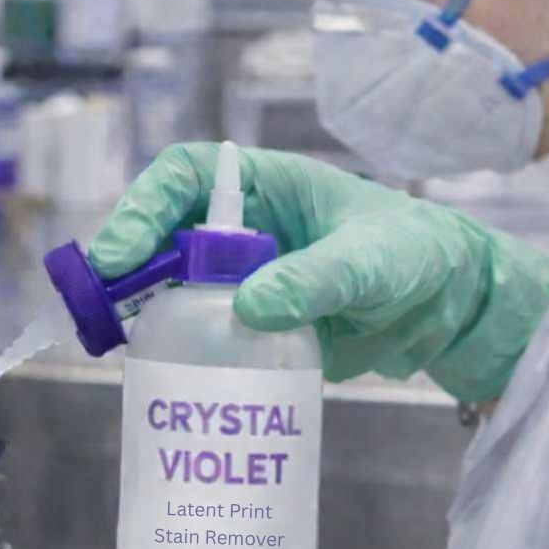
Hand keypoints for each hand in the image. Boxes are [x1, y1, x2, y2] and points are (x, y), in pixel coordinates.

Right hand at [89, 143, 548, 402]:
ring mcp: (242, 279)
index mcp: (264, 187)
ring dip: (140, 309)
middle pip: (162, 235)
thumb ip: (314, 279)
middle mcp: (241, 229)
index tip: (121, 254)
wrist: (449, 308)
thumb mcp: (370, 263)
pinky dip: (174, 347)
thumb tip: (246, 310)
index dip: (142, 207)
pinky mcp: (250, 324)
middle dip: (125, 265)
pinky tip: (160, 371)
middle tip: (99, 306)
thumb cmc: (417, 256)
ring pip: (172, 286)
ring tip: (115, 342)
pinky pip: (199, 331)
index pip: (183, 178)